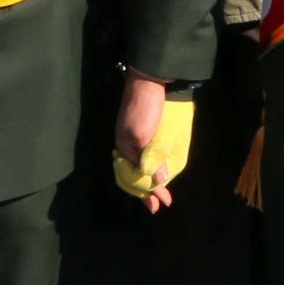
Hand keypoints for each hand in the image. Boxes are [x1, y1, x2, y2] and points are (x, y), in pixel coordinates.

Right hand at [113, 76, 191, 210]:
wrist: (154, 79)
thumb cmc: (144, 108)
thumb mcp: (143, 137)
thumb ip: (150, 160)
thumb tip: (158, 181)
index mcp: (125, 149)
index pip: (132, 179)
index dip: (143, 193)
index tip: (156, 205)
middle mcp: (130, 146)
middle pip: (135, 175)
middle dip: (144, 192)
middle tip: (157, 205)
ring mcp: (138, 139)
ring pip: (141, 167)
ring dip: (149, 182)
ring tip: (159, 194)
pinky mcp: (148, 131)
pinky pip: (147, 156)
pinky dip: (152, 167)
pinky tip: (158, 172)